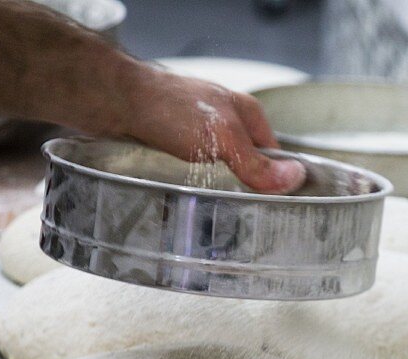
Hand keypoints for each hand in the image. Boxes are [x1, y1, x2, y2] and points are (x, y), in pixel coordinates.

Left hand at [119, 67, 305, 193]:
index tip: (272, 204)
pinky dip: (194, 182)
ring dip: (217, 186)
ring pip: (221, 167)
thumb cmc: (168, 108)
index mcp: (247, 113)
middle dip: (245, 186)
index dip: (275, 180)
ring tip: (213, 205)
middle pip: (249, 163)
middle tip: (240, 209)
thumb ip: (257, 163)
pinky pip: (196, 168)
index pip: (275, 155)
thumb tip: (294, 179)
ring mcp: (201, 129)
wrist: (113, 100)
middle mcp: (227, 119)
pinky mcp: (176, 140)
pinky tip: (188, 192)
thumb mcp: (223, 139)